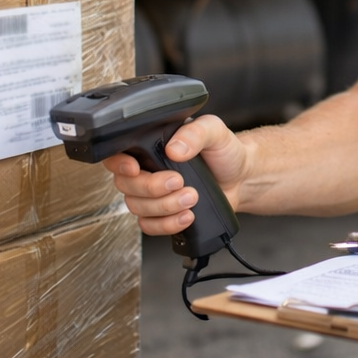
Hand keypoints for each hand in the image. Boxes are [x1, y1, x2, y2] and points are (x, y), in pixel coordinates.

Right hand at [100, 115, 248, 235]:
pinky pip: (150, 226)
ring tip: (192, 197)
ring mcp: (153, 195)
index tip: (134, 168)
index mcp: (151, 146)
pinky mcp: (163, 214)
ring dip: (164, 207)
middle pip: (126, 185)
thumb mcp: (213, 130)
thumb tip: (175, 148)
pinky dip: (167, 225)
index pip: (117, 154)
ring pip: (137, 208)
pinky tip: (186, 216)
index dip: (118, 163)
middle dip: (152, 188)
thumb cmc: (223, 151)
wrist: (240, 178)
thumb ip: (195, 132)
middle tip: (179, 182)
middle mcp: (147, 170)